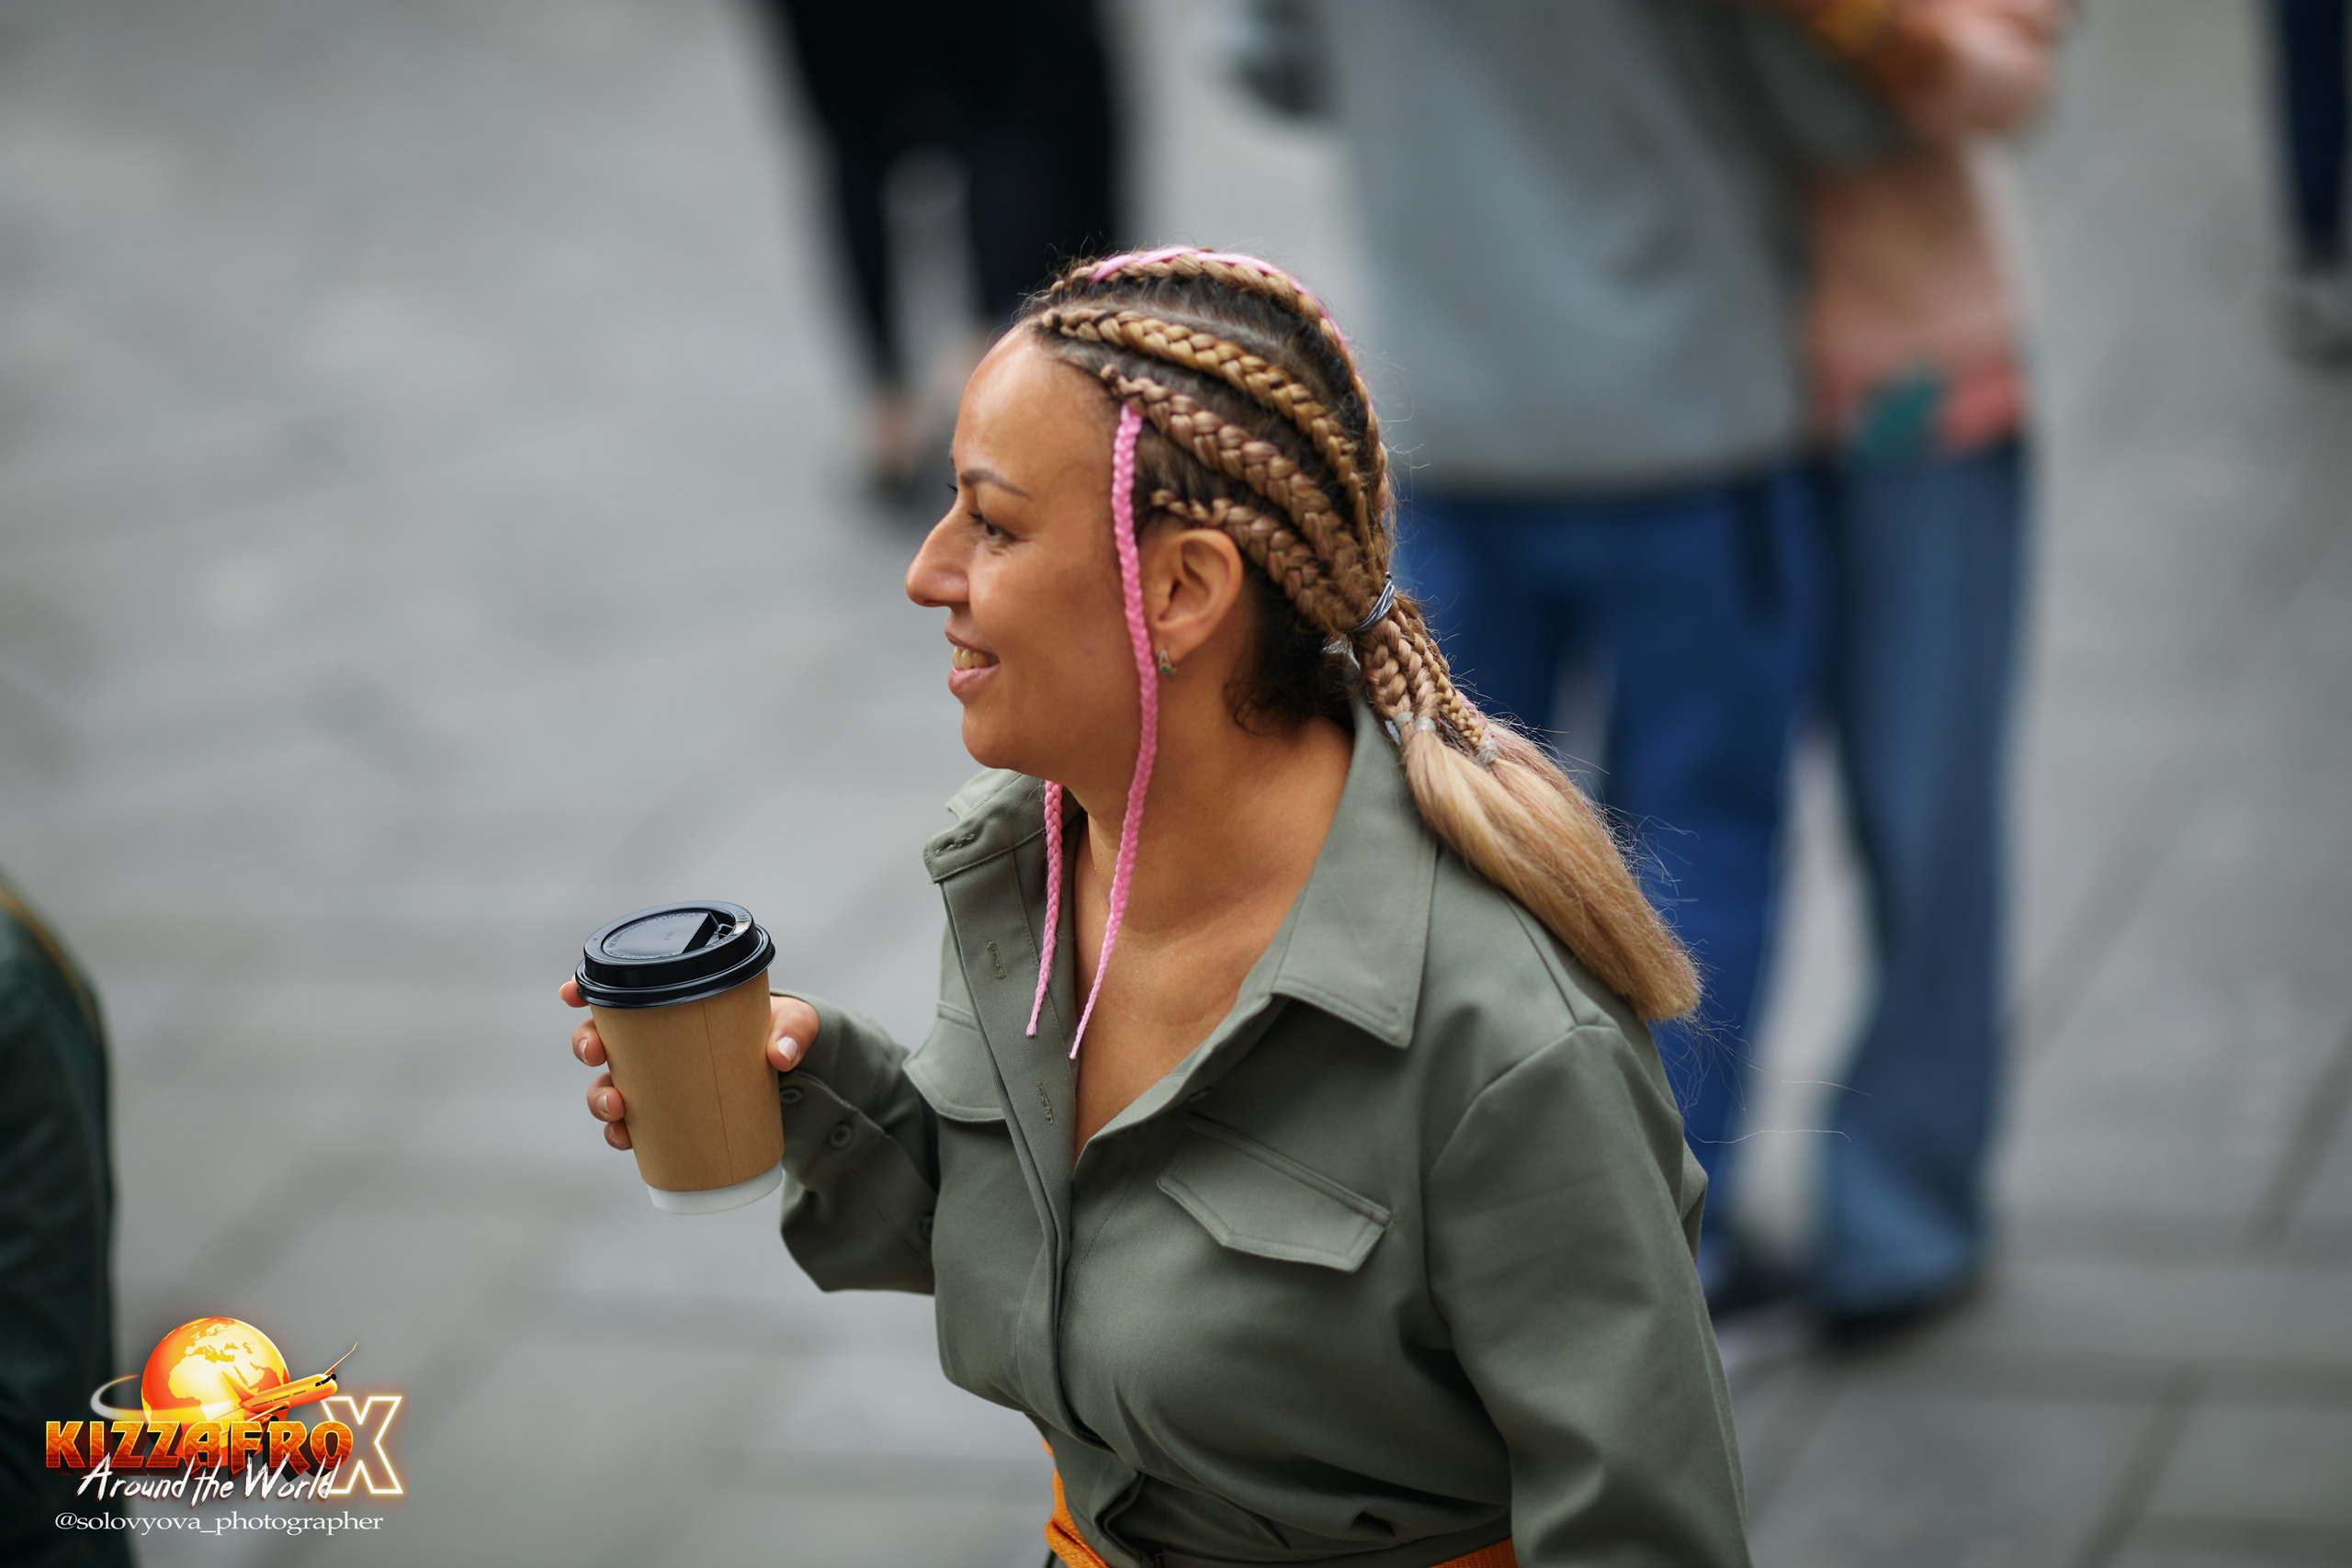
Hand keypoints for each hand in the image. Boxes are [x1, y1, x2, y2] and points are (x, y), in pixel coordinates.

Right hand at [560, 980, 818, 1151]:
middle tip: (596, 1052)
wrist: (797, 1079)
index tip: (570, 993)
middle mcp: (654, 1040)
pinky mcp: (668, 1114)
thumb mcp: (795, 1023)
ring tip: (616, 1105)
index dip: (584, 988)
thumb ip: (794, 1030)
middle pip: (599, 1037)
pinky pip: (631, 1126)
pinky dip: (622, 1134)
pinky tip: (624, 1139)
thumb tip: (780, 1056)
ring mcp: (657, 1079)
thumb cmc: (783, 1034)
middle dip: (585, 1043)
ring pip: (607, 1085)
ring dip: (599, 1096)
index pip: (618, 988)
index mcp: (673, 1003)